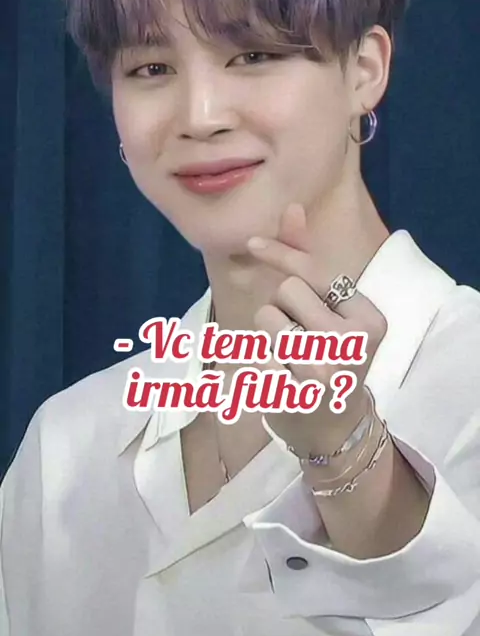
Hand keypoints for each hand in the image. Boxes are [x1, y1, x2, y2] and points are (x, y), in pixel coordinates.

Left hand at [247, 203, 387, 456]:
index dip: (282, 254)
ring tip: (290, 355)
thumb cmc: (330, 357)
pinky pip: (256, 351)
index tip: (253, 242)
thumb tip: (292, 207)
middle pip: (288, 291)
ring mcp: (324, 371)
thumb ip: (309, 260)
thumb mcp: (330, 309)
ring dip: (269, 330)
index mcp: (368, 319)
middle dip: (283, 306)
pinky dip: (261, 359)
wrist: (334, 428)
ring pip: (267, 316)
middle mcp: (352, 344)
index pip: (315, 272)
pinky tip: (282, 377)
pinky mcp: (294, 393)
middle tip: (301, 335)